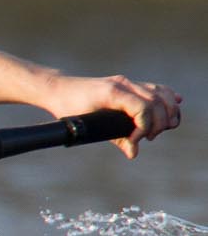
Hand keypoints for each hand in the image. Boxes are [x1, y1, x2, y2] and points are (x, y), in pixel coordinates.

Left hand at [46, 74, 182, 157]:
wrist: (58, 89)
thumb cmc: (69, 107)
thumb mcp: (87, 125)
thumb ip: (113, 138)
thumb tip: (133, 153)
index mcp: (113, 92)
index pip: (144, 108)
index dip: (146, 127)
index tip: (138, 140)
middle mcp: (124, 84)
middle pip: (157, 101)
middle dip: (159, 123)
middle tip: (150, 137)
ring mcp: (127, 82)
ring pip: (160, 93)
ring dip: (168, 111)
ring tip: (162, 128)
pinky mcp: (129, 84)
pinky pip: (155, 88)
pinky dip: (167, 97)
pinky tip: (175, 103)